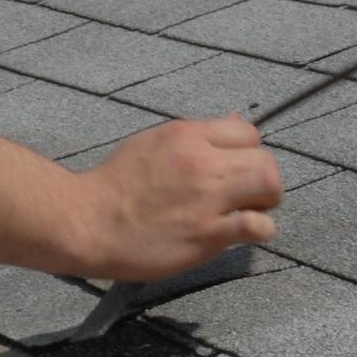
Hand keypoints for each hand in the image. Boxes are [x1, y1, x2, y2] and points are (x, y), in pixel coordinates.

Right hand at [74, 115, 282, 281]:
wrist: (86, 222)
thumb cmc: (114, 186)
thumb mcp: (152, 142)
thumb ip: (195, 135)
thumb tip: (235, 122)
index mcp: (186, 136)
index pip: (247, 132)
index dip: (247, 152)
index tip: (235, 169)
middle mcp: (201, 162)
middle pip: (265, 159)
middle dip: (263, 178)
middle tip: (247, 194)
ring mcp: (206, 199)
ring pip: (270, 186)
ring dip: (267, 201)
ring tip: (250, 211)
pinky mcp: (206, 234)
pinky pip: (257, 226)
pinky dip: (260, 229)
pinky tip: (243, 233)